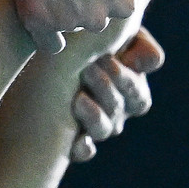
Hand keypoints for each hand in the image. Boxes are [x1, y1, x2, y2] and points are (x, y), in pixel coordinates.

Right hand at [10, 0, 140, 54]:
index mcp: (124, 2)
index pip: (119, 8)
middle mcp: (98, 17)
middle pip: (94, 19)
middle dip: (87, 3)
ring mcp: (67, 20)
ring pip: (70, 25)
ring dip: (65, 12)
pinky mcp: (38, 19)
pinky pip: (48, 43)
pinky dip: (47, 36)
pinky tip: (44, 23)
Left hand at [68, 26, 163, 161]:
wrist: (45, 63)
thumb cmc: (87, 43)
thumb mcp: (113, 35)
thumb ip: (137, 44)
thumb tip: (143, 63)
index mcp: (130, 91)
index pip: (138, 94)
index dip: (125, 79)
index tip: (105, 58)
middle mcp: (116, 112)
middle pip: (120, 109)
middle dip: (106, 89)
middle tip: (87, 69)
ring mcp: (95, 127)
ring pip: (105, 130)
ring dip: (95, 115)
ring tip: (78, 98)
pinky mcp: (72, 140)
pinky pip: (84, 152)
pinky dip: (83, 149)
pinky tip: (77, 142)